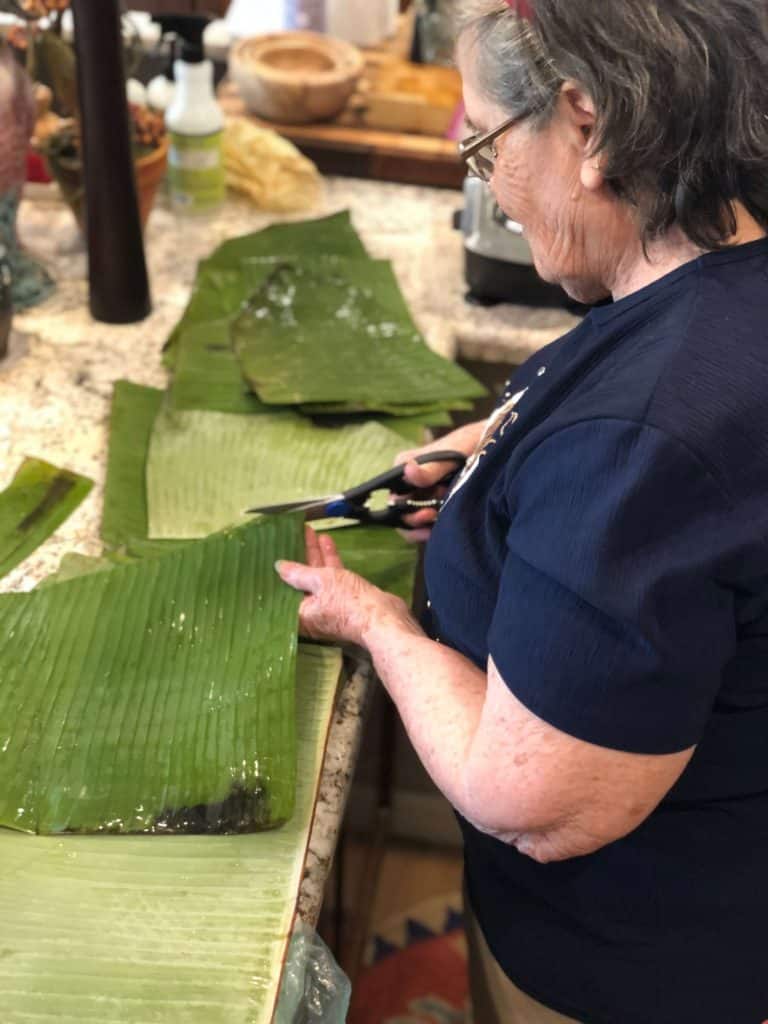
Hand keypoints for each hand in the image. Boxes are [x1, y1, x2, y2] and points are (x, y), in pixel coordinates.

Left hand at [276, 527, 412, 645]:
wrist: (382, 617)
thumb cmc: (348, 602)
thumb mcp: (321, 581)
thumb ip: (299, 573)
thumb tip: (279, 567)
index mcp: (300, 614)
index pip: (283, 591)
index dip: (280, 571)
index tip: (274, 553)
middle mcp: (311, 611)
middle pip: (300, 581)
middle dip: (298, 557)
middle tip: (291, 536)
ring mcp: (328, 604)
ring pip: (317, 577)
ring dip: (315, 555)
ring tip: (308, 532)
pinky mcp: (344, 598)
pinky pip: (332, 577)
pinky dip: (329, 560)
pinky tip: (326, 540)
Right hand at [395, 423, 483, 541]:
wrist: (493, 447)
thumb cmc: (468, 443)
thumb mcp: (451, 455)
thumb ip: (431, 468)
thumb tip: (408, 471)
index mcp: (404, 466)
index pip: (393, 493)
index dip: (403, 508)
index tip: (425, 511)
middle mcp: (408, 481)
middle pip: (400, 511)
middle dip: (416, 517)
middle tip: (434, 515)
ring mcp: (420, 494)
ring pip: (411, 520)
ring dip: (424, 524)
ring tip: (440, 519)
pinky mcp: (433, 504)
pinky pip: (423, 524)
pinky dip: (430, 529)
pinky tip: (439, 530)